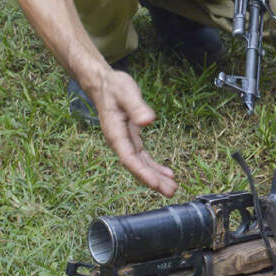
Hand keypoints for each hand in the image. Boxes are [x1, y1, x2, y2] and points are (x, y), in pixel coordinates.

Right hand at [89, 66, 176, 195]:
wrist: (103, 84)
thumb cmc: (114, 88)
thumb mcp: (126, 93)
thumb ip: (137, 108)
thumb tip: (148, 120)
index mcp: (115, 134)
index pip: (129, 159)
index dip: (142, 173)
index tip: (156, 184)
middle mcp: (119, 142)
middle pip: (136, 166)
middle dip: (153, 180)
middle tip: (171, 192)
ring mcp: (125, 142)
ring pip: (141, 164)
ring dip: (155, 177)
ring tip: (172, 188)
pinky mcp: (131, 139)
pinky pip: (143, 157)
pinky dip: (154, 166)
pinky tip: (166, 173)